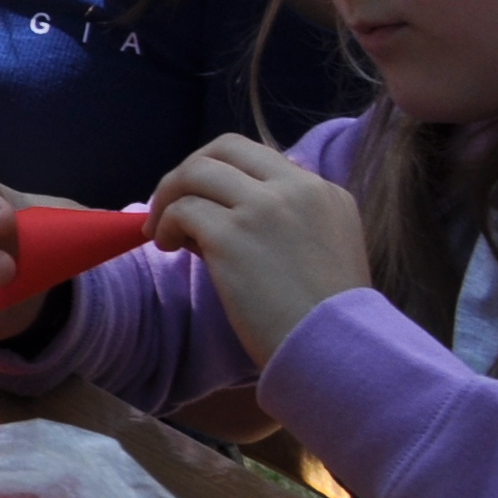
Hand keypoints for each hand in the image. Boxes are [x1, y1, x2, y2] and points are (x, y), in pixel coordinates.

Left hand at [149, 135, 368, 362]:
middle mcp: (297, 189)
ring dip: (168, 197)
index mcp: (324, 192)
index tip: (209, 202)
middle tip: (173, 203)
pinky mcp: (233, 234)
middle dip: (190, 170)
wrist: (336, 350)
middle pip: (225, 147)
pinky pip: (182, 210)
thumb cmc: (326, 317)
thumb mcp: (324, 249)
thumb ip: (287, 221)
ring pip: (195, 172)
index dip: (224, 173)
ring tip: (162, 230)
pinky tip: (167, 247)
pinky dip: (164, 224)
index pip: (260, 157)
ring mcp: (264, 208)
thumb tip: (218, 210)